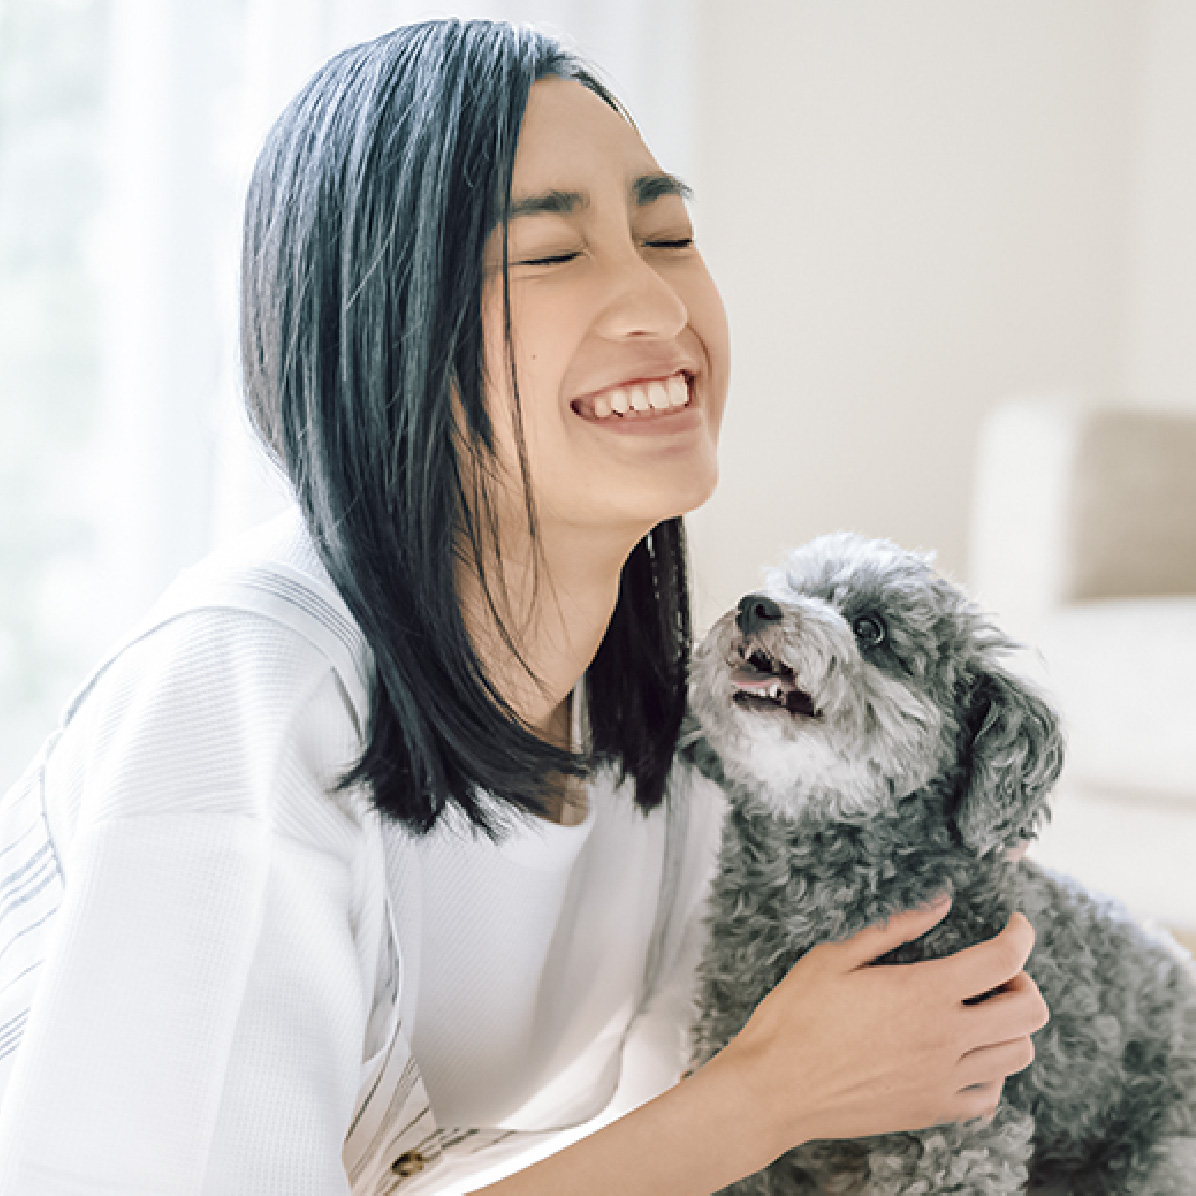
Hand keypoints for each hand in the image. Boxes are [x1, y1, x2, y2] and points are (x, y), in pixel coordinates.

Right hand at [706, 897, 1048, 1156]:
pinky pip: (989, 1095)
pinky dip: (990, 1071)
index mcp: (922, 992)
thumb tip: (940, 903)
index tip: (1015, 925)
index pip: (1003, 959)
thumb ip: (894, 929)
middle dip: (1025, 982)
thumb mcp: (834, 957)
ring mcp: (942, 1079)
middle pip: (1030, 1011)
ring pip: (1019, 1055)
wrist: (775, 1088)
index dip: (1020, 935)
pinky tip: (962, 1054)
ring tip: (980, 1012)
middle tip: (997, 973)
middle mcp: (945, 1037)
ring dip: (1011, 1026)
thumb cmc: (796, 1015)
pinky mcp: (932, 1110)